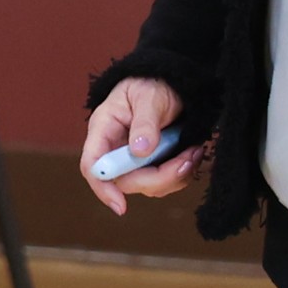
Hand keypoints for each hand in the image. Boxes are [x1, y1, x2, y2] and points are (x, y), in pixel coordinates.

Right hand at [80, 78, 203, 201]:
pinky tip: (193, 152)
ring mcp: (134, 159)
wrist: (171, 81)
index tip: (120, 206)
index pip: (93, 166)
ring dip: (175, 175)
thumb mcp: (149, 96)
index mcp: (103, 129)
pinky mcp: (152, 164)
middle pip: (126, 182)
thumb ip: (145, 123)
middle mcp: (115, 148)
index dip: (103, 188)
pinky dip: (182, 173)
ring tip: (194, 151)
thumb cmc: (153, 82)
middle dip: (159, 178)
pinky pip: (164, 182)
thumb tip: (139, 151)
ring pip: (149, 186)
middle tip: (187, 161)